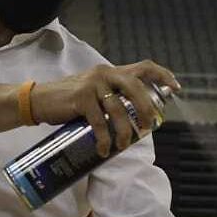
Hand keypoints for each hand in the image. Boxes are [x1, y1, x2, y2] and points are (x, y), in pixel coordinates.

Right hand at [29, 61, 179, 156]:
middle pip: (136, 88)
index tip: (177, 88)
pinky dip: (104, 138)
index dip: (163, 76)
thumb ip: (112, 97)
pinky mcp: (81, 98)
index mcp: (111, 71)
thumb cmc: (69, 101)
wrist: (39, 101)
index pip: (144, 66)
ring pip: (119, 109)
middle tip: (148, 126)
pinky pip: (100, 122)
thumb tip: (135, 118)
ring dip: (125, 131)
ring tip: (123, 145)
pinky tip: (104, 150)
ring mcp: (93, 84)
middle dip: (146, 109)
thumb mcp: (94, 93)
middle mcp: (104, 73)